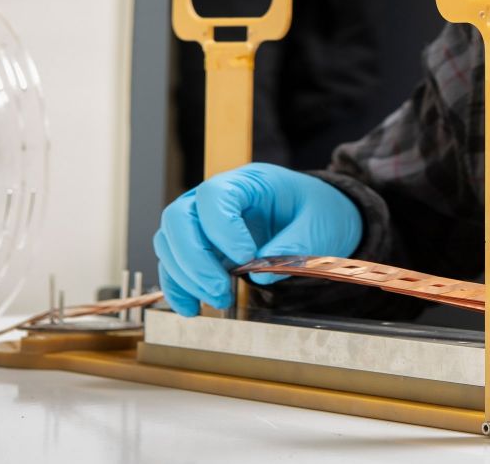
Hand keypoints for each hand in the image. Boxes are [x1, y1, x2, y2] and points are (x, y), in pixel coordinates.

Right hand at [152, 162, 361, 315]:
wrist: (313, 218)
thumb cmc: (316, 212)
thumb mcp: (320, 223)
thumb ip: (296, 245)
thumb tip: (263, 273)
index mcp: (247, 182)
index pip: (213, 195)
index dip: (222, 229)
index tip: (246, 257)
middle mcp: (213, 197)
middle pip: (178, 218)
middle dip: (195, 260)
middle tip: (221, 290)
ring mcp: (200, 221)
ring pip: (169, 242)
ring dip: (186, 277)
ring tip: (217, 301)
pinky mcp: (198, 246)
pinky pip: (173, 264)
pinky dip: (178, 287)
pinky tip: (192, 308)